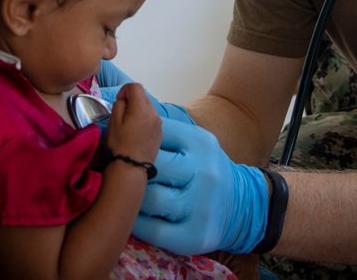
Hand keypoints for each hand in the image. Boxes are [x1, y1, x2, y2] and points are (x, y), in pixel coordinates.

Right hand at [105, 82, 160, 162]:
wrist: (131, 166)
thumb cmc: (119, 143)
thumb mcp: (113, 121)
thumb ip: (119, 104)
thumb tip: (125, 100)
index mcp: (142, 108)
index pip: (135, 86)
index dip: (124, 90)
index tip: (118, 101)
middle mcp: (154, 113)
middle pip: (143, 95)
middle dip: (132, 99)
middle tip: (122, 112)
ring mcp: (159, 123)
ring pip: (148, 107)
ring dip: (138, 108)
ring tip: (129, 123)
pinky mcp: (160, 132)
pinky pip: (152, 118)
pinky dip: (144, 118)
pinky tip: (136, 131)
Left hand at [131, 118, 267, 255]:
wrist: (240, 206)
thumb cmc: (204, 169)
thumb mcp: (193, 142)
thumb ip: (161, 133)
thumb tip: (120, 120)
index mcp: (200, 142)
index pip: (154, 134)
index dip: (132, 141)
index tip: (120, 147)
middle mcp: (204, 172)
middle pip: (149, 166)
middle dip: (128, 170)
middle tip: (115, 173)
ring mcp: (201, 205)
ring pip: (149, 199)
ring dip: (131, 198)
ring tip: (122, 195)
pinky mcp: (195, 236)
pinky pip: (153, 229)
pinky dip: (137, 223)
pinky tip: (132, 216)